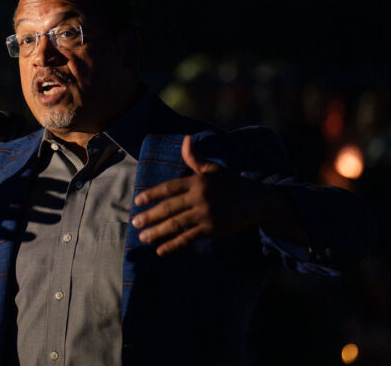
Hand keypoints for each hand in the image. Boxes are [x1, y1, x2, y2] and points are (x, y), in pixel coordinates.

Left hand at [131, 135, 265, 255]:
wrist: (255, 201)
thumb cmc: (230, 183)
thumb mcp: (212, 169)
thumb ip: (195, 157)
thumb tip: (186, 139)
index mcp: (197, 181)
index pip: (169, 188)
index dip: (152, 194)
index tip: (137, 201)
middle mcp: (200, 197)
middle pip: (169, 207)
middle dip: (150, 216)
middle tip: (135, 222)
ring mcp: (206, 214)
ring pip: (176, 224)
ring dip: (157, 232)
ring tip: (143, 237)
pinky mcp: (212, 229)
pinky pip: (188, 238)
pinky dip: (173, 245)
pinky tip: (160, 250)